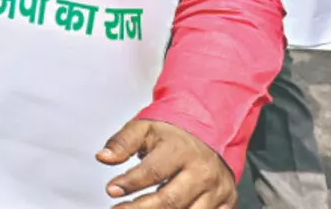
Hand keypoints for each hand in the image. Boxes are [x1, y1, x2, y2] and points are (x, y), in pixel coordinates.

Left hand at [98, 118, 235, 208]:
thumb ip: (122, 143)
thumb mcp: (143, 129)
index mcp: (181, 150)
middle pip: (170, 199)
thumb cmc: (172, 135)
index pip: (153, 172)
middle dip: (140, 208)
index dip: (130, 183)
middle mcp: (202, 171)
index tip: (111, 190)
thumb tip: (103, 157)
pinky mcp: (226, 202)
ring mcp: (217, 189)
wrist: (208, 134)